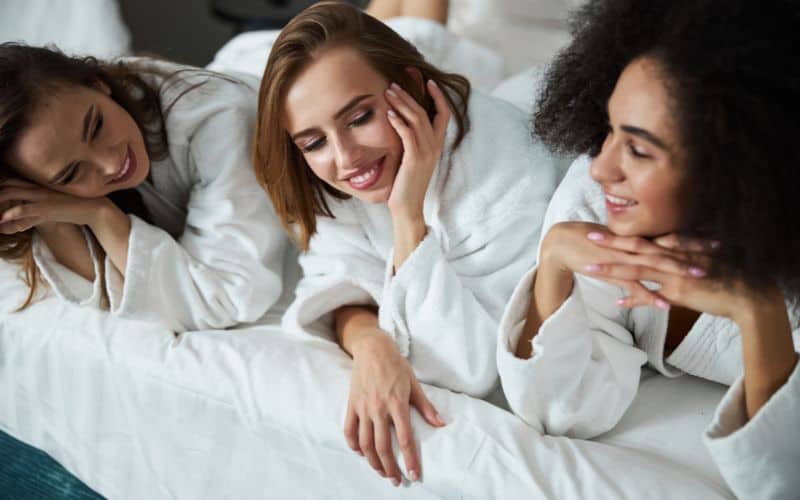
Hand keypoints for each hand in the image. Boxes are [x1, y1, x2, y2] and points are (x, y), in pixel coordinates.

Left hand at [0, 178, 107, 233]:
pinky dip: (12, 213)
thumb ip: (31, 217)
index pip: (9, 182)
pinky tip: (3, 220)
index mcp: (36, 186)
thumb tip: (16, 226)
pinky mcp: (46, 207)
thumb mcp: (49, 211)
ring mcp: (40, 196)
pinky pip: (25, 208)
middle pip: (5, 185)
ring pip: (9, 194)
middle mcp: (35, 188)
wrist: (94, 208)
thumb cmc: (72, 209)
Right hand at [344, 331, 444, 485]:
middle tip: (397, 480)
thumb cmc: (395, 364)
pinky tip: (361, 453)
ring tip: (381, 471)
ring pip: (365, 443)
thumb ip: (426, 406)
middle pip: (382, 447)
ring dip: (373, 461)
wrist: (372, 348)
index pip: (404, 439)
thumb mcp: (414, 383)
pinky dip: (354, 445)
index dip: (410, 460)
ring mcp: (363, 407)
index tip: (414, 474)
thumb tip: (440, 423)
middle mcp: (379, 408)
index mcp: (397, 404)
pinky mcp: (352, 404)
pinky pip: (349, 430)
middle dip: (390, 468)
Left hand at [385, 79, 450, 220]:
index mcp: (437, 144)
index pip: (444, 113)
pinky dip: (399, 122)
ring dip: (402, 103)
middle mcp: (434, 146)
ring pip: (417, 120)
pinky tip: (389, 114)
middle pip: (426, 112)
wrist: (408, 206)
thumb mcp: (413, 158)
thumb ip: (412, 141)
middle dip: (411, 94)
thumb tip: (403, 122)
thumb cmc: (407, 183)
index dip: (438, 96)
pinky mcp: (414, 159)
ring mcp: (426, 152)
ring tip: (388, 92)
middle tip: (395, 82)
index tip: (427, 80)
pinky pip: (408, 135)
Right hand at [542, 222, 703, 308]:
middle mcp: (631, 246)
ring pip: (654, 265)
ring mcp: (622, 260)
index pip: (667, 235)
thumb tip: (648, 244)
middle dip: (693, 249)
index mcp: (633, 236)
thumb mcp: (614, 239)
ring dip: (677, 270)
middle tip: (720, 250)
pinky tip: (666, 305)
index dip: (691, 235)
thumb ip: (632, 243)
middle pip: (668, 247)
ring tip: (700, 276)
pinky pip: (634, 287)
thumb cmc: (586, 240)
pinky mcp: (611, 273)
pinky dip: (649, 296)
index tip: (713, 236)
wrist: (560, 245)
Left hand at [584, 232, 754, 318]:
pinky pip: (652, 295)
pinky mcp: (679, 292)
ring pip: (637, 270)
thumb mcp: (698, 256)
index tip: (601, 227)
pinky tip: (617, 301)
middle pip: (635, 249)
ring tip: (590, 269)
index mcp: (675, 246)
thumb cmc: (724, 273)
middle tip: (587, 237)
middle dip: (610, 244)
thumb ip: (679, 250)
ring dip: (613, 270)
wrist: (746, 293)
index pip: (643, 237)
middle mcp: (672, 257)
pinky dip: (635, 298)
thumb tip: (664, 243)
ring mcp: (674, 274)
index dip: (621, 233)